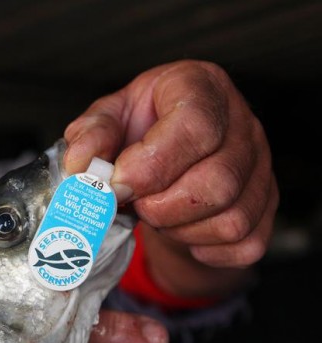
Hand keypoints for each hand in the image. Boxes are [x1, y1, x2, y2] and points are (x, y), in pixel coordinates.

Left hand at [64, 59, 278, 271]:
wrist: (172, 153)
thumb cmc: (141, 130)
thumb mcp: (109, 118)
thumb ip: (92, 133)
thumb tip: (82, 162)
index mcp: (200, 87)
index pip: (195, 125)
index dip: (152, 164)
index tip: (118, 181)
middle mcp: (241, 124)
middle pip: (217, 181)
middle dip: (162, 206)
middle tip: (135, 202)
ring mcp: (260, 167)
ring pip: (232, 219)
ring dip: (179, 230)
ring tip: (156, 212)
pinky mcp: (266, 205)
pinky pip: (245, 244)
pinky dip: (204, 248)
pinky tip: (181, 229)